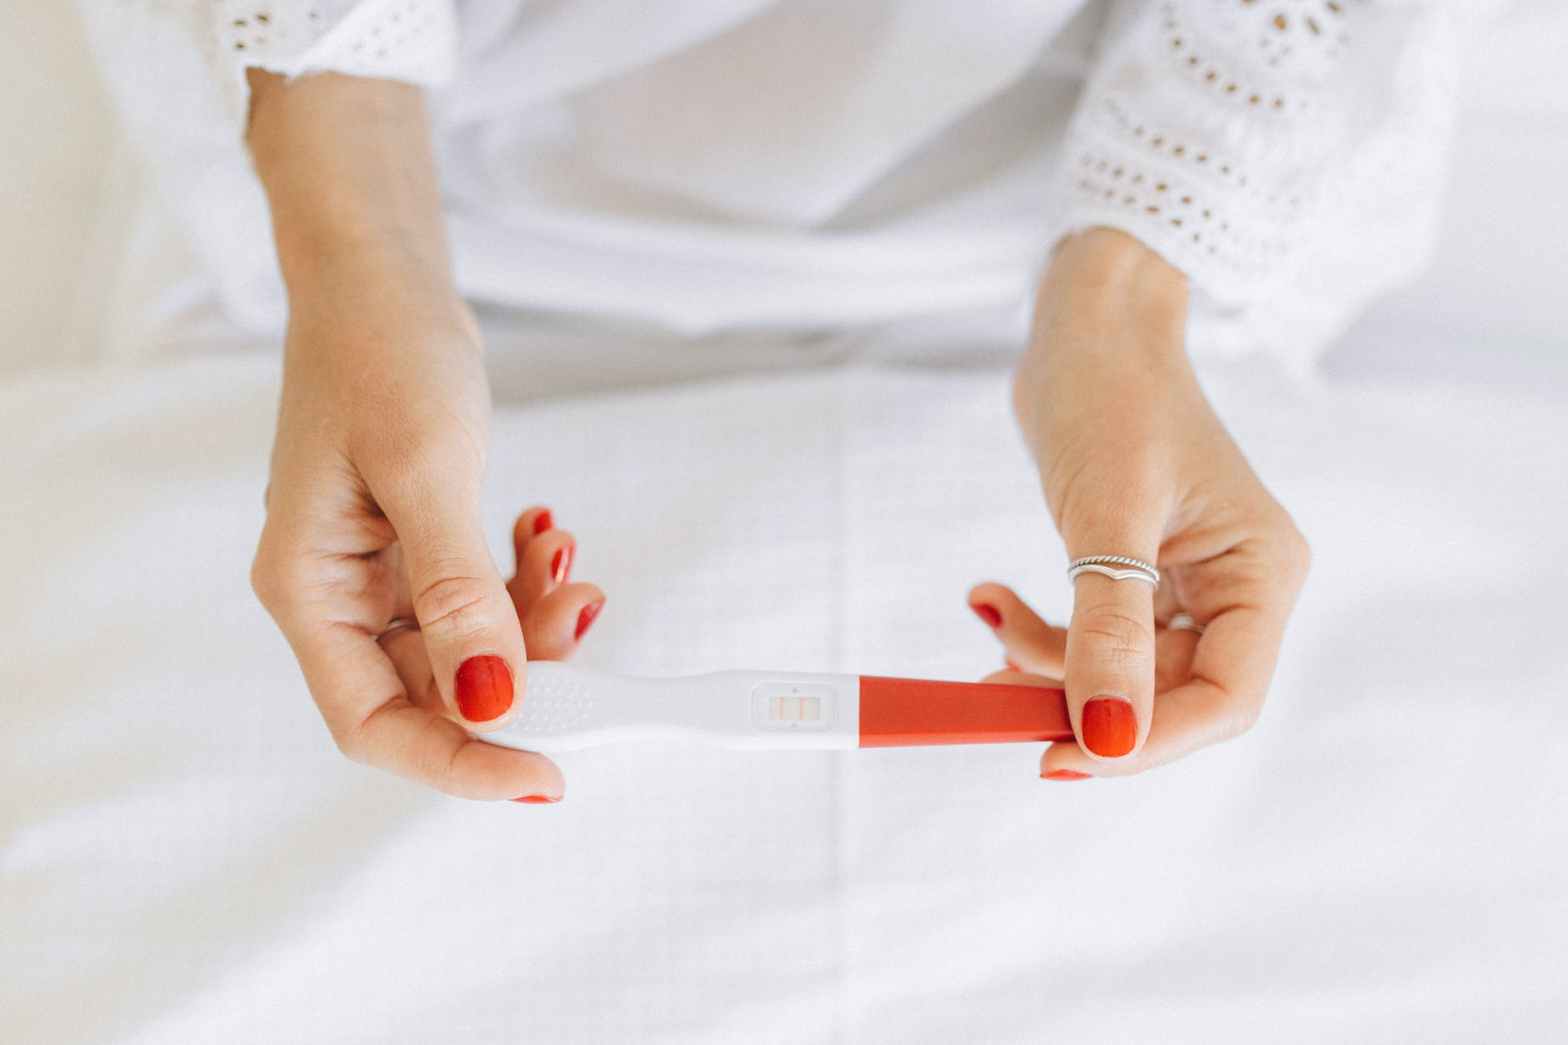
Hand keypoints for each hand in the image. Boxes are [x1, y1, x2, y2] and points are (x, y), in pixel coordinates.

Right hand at [250, 256, 599, 800]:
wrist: (381, 275)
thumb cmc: (379, 350)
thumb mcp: (425, 470)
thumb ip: (456, 594)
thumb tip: (492, 700)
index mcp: (309, 589)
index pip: (375, 725)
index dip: (460, 762)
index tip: (546, 772)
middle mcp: (337, 595)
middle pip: (429, 694)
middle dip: (519, 674)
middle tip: (583, 618)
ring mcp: (377, 573)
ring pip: (465, 648)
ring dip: (530, 622)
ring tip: (569, 561)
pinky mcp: (416, 546)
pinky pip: (478, 599)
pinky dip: (522, 581)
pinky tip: (545, 536)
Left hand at [971, 228, 1309, 776]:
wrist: (1084, 325)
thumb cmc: (1111, 396)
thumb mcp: (1107, 514)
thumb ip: (1109, 631)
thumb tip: (1107, 740)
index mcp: (1262, 573)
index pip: (1225, 698)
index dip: (1146, 742)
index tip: (1059, 756)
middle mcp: (1236, 587)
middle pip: (1168, 695)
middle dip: (1081, 701)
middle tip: (992, 695)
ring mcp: (1185, 582)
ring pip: (1120, 672)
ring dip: (1046, 663)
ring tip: (989, 609)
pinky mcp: (1135, 573)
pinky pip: (1093, 636)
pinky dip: (1041, 631)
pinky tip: (990, 597)